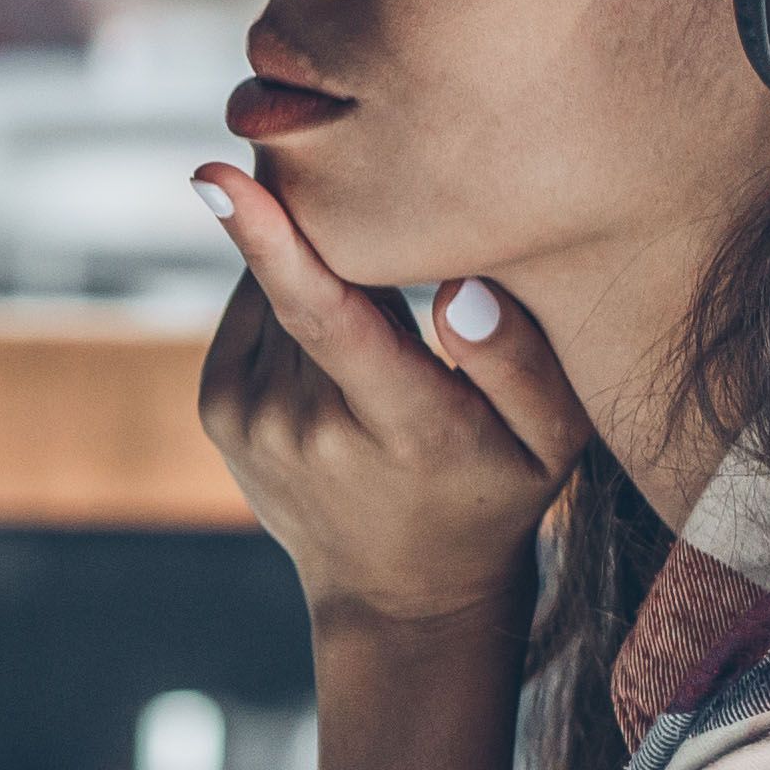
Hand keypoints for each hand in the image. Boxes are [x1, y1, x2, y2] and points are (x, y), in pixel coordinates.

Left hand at [192, 166, 591, 636]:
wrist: (400, 592)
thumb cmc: (493, 493)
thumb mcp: (550, 440)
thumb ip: (522, 361)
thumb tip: (458, 287)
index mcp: (399, 425)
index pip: (325, 317)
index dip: (272, 239)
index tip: (219, 176)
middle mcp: (305, 424)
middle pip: (310, 277)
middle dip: (341, 233)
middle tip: (390, 223)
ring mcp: (251, 418)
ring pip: (276, 286)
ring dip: (321, 273)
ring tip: (380, 324)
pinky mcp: (220, 406)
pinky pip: (255, 307)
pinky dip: (291, 297)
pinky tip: (339, 343)